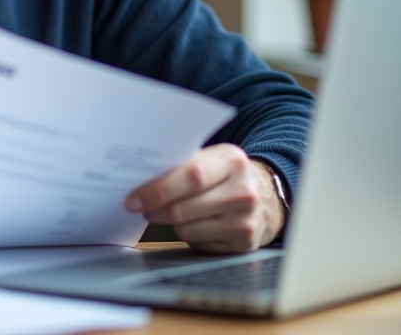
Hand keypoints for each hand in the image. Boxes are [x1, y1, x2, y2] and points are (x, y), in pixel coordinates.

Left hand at [124, 144, 285, 252]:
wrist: (266, 197)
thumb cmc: (226, 175)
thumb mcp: (212, 158)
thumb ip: (183, 163)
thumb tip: (140, 175)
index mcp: (232, 161)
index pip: (191, 176)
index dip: (158, 189)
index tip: (134, 198)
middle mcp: (243, 191)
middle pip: (184, 208)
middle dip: (155, 209)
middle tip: (141, 207)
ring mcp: (245, 220)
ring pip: (187, 229)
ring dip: (170, 223)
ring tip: (168, 212)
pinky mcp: (243, 243)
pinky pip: (199, 243)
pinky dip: (189, 234)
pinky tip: (194, 223)